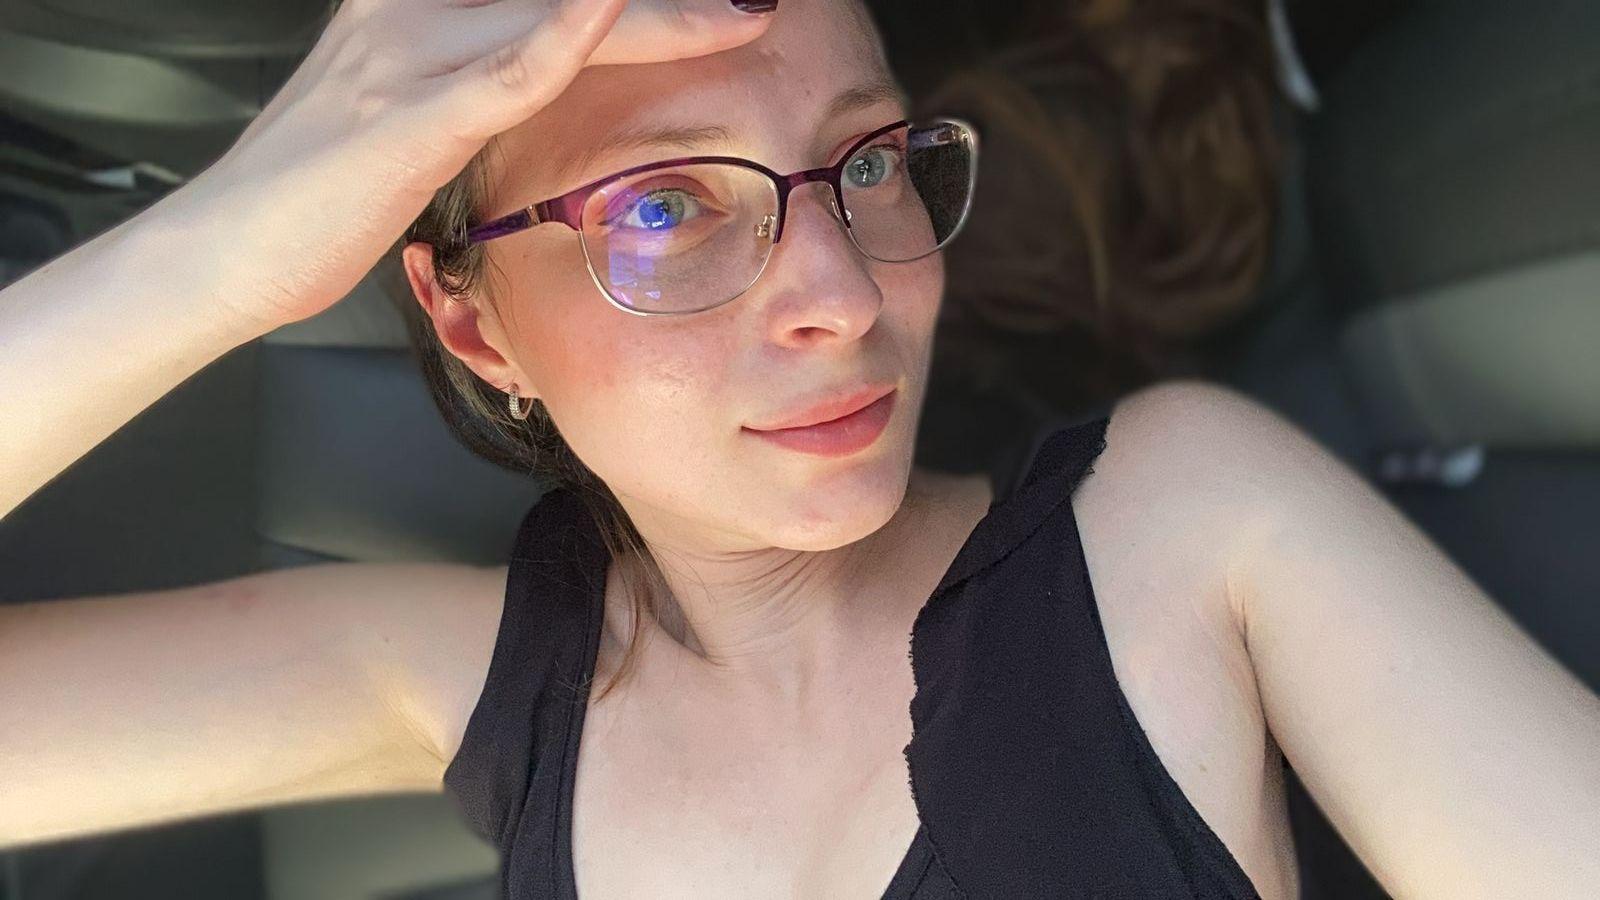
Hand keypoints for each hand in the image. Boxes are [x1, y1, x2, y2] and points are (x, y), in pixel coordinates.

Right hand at [182, 0, 774, 333]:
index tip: (707, 1)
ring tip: (742, 9)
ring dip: (658, 11)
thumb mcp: (412, 112)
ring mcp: (407, 57)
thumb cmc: (323, 191)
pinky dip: (561, 39)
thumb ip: (481, 79)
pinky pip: (503, 71)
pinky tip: (610, 12)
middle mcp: (412, 9)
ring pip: (557, 12)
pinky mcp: (406, 122)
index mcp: (415, 3)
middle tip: (751, 1)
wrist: (227, 251)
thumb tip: (552, 70)